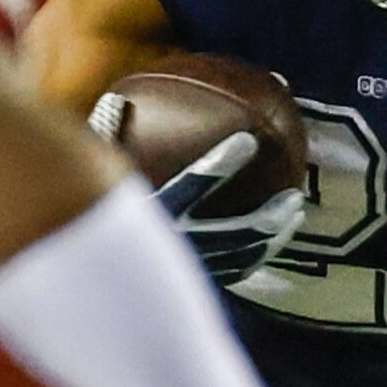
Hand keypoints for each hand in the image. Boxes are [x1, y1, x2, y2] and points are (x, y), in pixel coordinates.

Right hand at [106, 120, 305, 285]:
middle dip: (269, 217)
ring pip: (240, 259)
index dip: (220, 164)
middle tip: (294, 196)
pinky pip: (232, 275)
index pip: (189, 188)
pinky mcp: (190, 286)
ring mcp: (185, 272)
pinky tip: (272, 247)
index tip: (249, 138)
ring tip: (296, 213)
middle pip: (232, 235)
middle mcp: (171, 250)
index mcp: (149, 219)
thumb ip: (106, 142)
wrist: (91, 280)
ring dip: (272, 238)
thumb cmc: (89, 219)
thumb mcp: (95, 180)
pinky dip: (256, 260)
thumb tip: (115, 100)